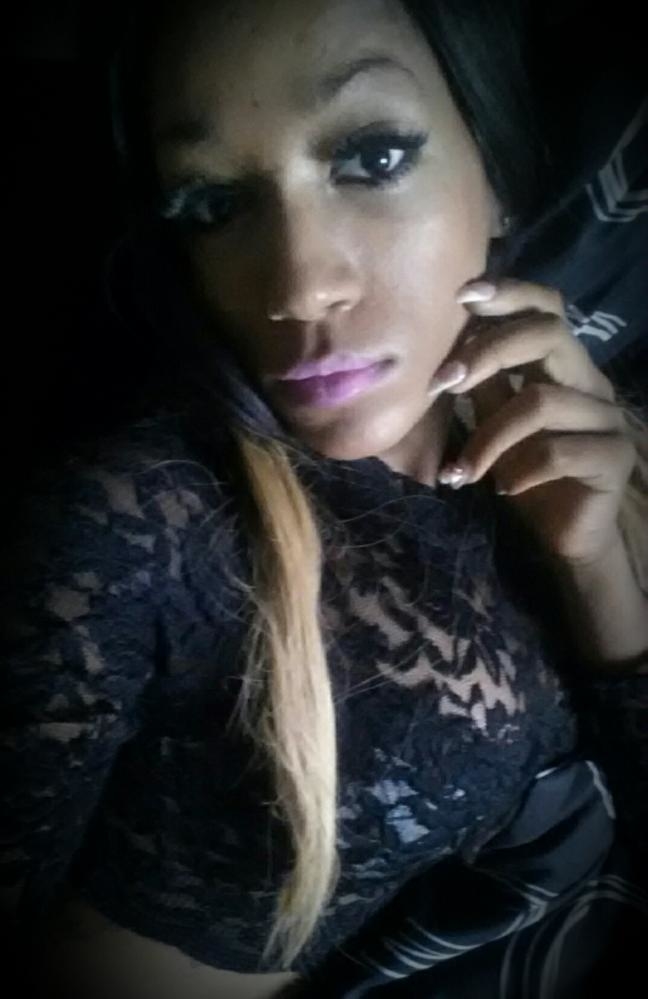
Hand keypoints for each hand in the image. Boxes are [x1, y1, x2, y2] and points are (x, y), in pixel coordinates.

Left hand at [432, 278, 637, 566]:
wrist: (563, 536)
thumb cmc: (525, 474)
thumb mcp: (494, 422)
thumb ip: (481, 384)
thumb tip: (442, 345)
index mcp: (562, 367)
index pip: (546, 309)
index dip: (510, 293)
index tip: (461, 295)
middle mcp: (589, 383)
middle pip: (549, 334)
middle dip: (488, 352)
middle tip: (442, 382)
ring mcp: (607, 419)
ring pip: (541, 401)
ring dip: (488, 437)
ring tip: (461, 471)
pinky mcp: (613, 458)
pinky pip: (558, 452)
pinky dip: (519, 471)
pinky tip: (502, 490)